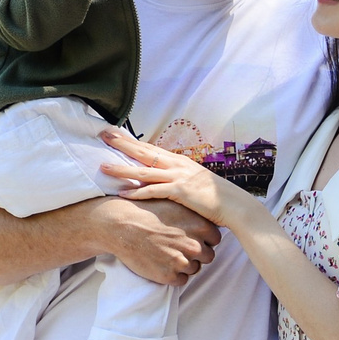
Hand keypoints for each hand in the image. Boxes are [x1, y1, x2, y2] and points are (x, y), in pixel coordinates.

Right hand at [82, 194, 217, 284]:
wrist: (122, 225)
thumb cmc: (147, 212)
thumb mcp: (175, 204)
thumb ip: (194, 214)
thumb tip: (205, 216)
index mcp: (200, 226)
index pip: (215, 239)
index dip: (204, 240)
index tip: (192, 238)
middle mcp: (194, 245)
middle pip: (208, 256)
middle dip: (196, 254)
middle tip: (178, 247)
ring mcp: (182, 262)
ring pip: (194, 269)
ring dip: (184, 265)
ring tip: (166, 253)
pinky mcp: (169, 276)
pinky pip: (181, 280)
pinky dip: (173, 275)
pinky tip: (161, 263)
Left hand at [99, 126, 239, 224]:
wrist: (235, 206)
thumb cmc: (216, 197)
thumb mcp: (196, 182)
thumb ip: (180, 179)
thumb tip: (167, 181)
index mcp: (180, 161)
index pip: (151, 148)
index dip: (132, 141)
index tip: (115, 133)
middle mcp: (177, 165)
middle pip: (144, 152)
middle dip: (122, 144)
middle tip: (103, 136)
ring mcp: (179, 177)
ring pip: (144, 171)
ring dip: (122, 169)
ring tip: (103, 167)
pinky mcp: (181, 191)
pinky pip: (154, 191)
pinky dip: (137, 192)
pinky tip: (122, 193)